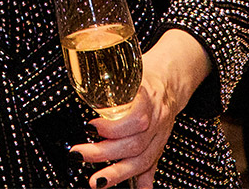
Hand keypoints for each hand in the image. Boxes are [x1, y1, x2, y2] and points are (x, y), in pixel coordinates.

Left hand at [69, 29, 210, 187]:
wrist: (170, 80)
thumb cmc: (144, 72)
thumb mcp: (129, 71)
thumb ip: (111, 80)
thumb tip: (81, 76)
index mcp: (149, 99)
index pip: (136, 119)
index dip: (114, 127)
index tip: (91, 126)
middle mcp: (157, 121)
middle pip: (134, 144)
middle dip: (104, 153)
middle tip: (78, 154)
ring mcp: (160, 136)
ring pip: (141, 160)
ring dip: (118, 173)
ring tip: (97, 182)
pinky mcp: (159, 145)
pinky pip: (152, 166)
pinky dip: (143, 181)